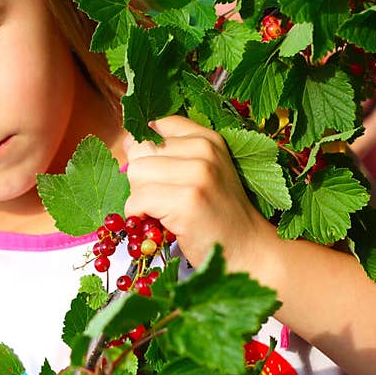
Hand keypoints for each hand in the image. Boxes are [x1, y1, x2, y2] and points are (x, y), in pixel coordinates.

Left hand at [124, 115, 276, 270]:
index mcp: (206, 138)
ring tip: (163, 211)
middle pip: (140, 151)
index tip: (155, 175)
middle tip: (162, 200)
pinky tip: (159, 223)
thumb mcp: (202, 173)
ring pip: (136, 173)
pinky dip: (138, 216)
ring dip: (140, 198)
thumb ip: (169, 154)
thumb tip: (128, 142)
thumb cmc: (217, 215)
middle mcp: (204, 149)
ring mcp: (198, 173)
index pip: (154, 125)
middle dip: (141, 180)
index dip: (144, 152)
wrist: (246, 249)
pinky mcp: (188, 200)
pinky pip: (138, 200)